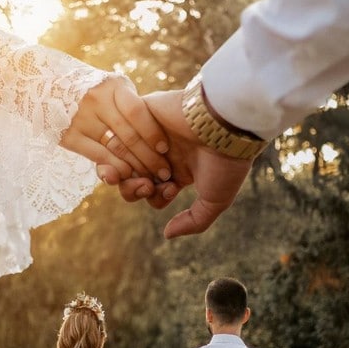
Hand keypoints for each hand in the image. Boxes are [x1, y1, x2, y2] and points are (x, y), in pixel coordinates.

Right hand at [60, 75, 173, 183]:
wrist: (48, 86)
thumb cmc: (94, 90)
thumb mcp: (114, 87)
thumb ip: (132, 103)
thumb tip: (158, 129)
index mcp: (113, 86)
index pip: (138, 112)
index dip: (153, 133)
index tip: (165, 149)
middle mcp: (97, 101)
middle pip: (129, 135)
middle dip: (150, 157)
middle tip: (164, 172)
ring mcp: (82, 119)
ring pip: (115, 149)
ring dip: (135, 167)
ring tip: (150, 178)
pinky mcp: (70, 137)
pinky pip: (99, 157)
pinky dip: (115, 168)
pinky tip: (127, 175)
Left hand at [113, 89, 252, 237]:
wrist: (228, 124)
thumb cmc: (227, 162)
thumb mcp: (215, 201)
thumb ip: (193, 222)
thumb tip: (167, 235)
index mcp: (178, 171)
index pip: (151, 194)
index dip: (156, 197)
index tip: (172, 188)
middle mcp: (162, 154)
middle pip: (131, 180)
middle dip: (134, 189)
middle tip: (148, 184)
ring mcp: (150, 134)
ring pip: (121, 159)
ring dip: (127, 171)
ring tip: (142, 171)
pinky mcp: (142, 113)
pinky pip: (120, 131)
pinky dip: (126, 145)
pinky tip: (141, 149)